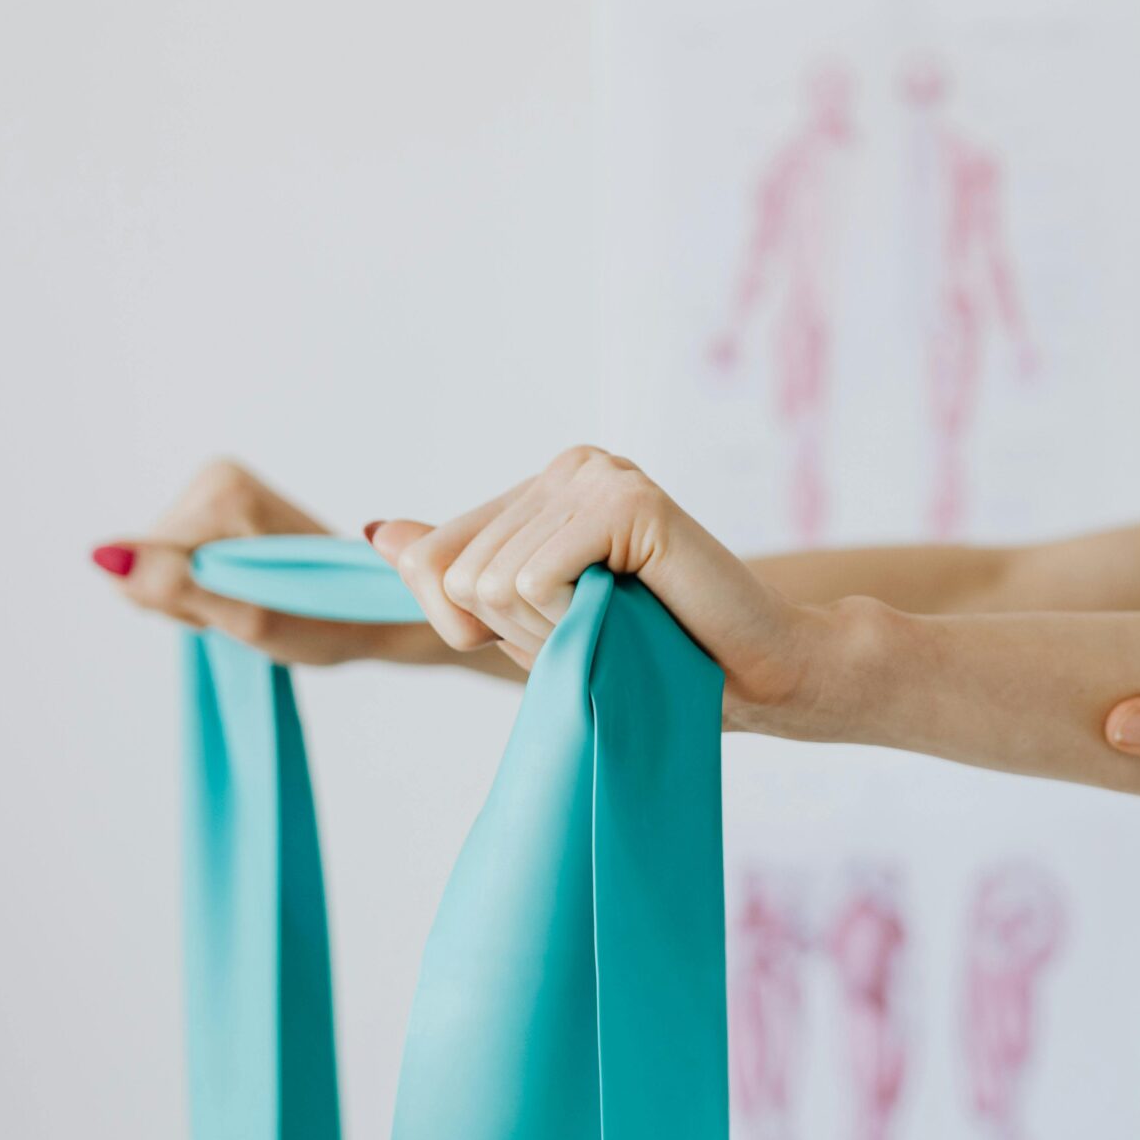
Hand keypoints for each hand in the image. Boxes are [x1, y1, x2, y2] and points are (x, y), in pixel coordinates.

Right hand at [92, 459, 463, 667]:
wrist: (375, 611)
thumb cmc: (324, 619)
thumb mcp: (245, 613)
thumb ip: (172, 584)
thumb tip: (101, 555)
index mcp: (222, 488)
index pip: (146, 567)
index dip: (186, 606)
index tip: (242, 605)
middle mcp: (217, 477)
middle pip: (150, 563)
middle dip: (192, 600)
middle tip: (252, 607)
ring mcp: (217, 491)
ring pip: (159, 568)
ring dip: (200, 598)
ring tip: (256, 598)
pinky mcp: (217, 511)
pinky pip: (174, 566)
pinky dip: (204, 590)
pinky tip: (246, 589)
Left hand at [365, 444, 845, 730]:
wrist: (758, 674)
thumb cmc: (655, 656)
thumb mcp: (534, 623)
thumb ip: (457, 576)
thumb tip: (381, 532)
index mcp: (548, 484)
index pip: (438, 559)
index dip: (474, 624)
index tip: (562, 630)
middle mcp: (572, 465)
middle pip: (456, 573)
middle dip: (514, 631)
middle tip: (600, 631)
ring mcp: (602, 475)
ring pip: (488, 581)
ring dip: (548, 629)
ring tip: (622, 621)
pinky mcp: (629, 500)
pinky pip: (531, 578)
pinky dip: (567, 617)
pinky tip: (631, 607)